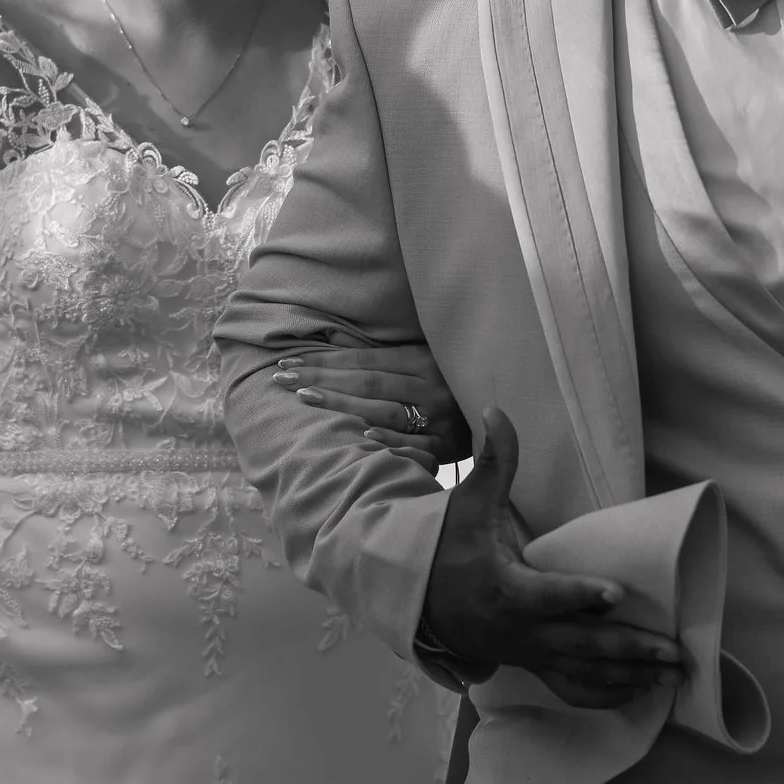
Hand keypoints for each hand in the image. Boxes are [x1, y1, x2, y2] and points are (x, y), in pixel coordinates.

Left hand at [286, 340, 469, 473]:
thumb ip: (379, 353)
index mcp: (422, 360)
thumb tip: (330, 337)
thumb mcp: (422, 359)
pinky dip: (390, 440)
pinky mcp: (447, 446)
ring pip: (384, 409)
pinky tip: (361, 436)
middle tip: (282, 379)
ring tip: (306, 399)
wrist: (501, 412)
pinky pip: (416, 444)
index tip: (288, 363)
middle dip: (322, 379)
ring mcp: (439, 417)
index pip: (363, 360)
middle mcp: (429, 386)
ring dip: (343, 405)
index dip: (324, 361)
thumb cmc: (451, 385)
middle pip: (367, 382)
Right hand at [416, 409, 684, 708]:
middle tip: (674, 652)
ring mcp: (529, 654)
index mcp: (506, 589)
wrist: (418, 603)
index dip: (580, 595)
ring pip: (584, 673)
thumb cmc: (448, 551)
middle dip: (630, 649)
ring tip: (674, 675)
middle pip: (581, 645)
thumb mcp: (466, 506)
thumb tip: (497, 412)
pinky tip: (642, 691)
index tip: (615, 593)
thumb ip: (492, 463)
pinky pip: (572, 690)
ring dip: (631, 676)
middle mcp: (521, 630)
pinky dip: (607, 694)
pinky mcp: (532, 666)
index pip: (548, 594)